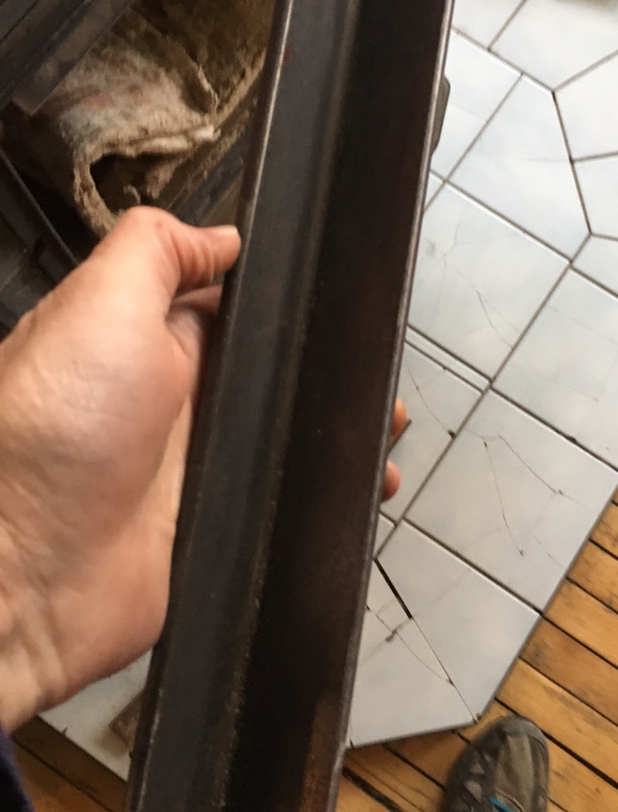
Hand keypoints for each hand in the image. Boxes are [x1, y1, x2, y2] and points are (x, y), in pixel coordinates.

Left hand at [0, 207, 404, 730]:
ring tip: (387, 425)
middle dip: (326, 368)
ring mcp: (202, 468)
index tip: (340, 293)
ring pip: (290, 438)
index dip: (285, 300)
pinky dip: (329, 496)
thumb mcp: (99, 304)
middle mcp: (180, 404)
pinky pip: (285, 502)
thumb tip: (220, 237)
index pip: (235, 306)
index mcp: (152, 343)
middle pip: (272, 373)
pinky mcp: (219, 524)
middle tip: (376, 367)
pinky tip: (367, 489)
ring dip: (339, 431)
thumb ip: (156, 251)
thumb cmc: (49, 435)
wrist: (28, 574)